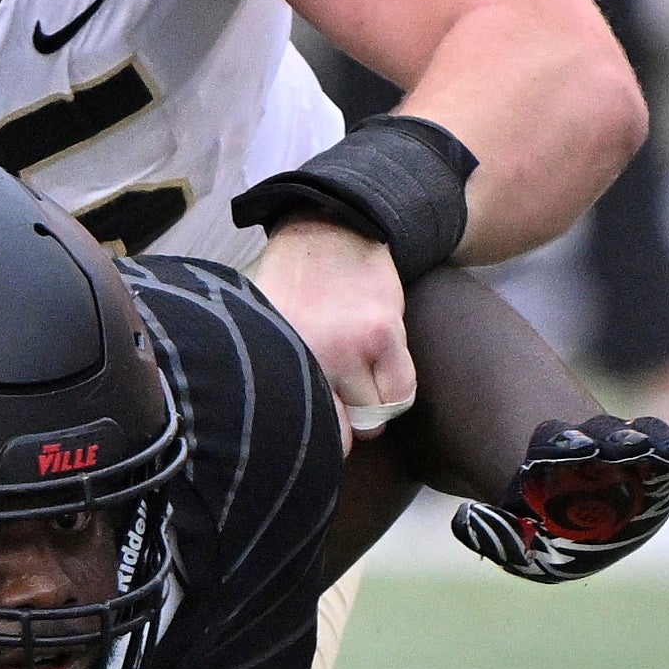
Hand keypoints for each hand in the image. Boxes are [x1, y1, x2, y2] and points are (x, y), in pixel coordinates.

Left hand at [251, 218, 411, 434]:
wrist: (330, 226)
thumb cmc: (294, 280)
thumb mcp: (266, 325)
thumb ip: (272, 370)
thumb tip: (269, 425)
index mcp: (276, 355)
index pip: (297, 429)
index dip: (311, 442)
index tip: (313, 439)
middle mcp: (311, 355)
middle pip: (338, 434)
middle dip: (341, 431)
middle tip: (339, 411)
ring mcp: (351, 347)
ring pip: (374, 418)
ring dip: (370, 412)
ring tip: (360, 389)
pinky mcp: (385, 334)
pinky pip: (402, 392)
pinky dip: (395, 395)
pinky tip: (383, 376)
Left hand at [450, 413, 668, 582]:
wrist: (565, 512)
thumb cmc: (534, 528)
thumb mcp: (510, 540)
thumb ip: (493, 535)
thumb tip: (465, 517)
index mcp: (549, 455)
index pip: (556, 442)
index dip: (564, 443)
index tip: (572, 446)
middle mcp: (592, 446)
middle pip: (603, 432)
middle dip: (615, 438)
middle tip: (624, 443)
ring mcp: (628, 450)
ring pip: (645, 434)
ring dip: (659, 442)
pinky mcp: (659, 464)